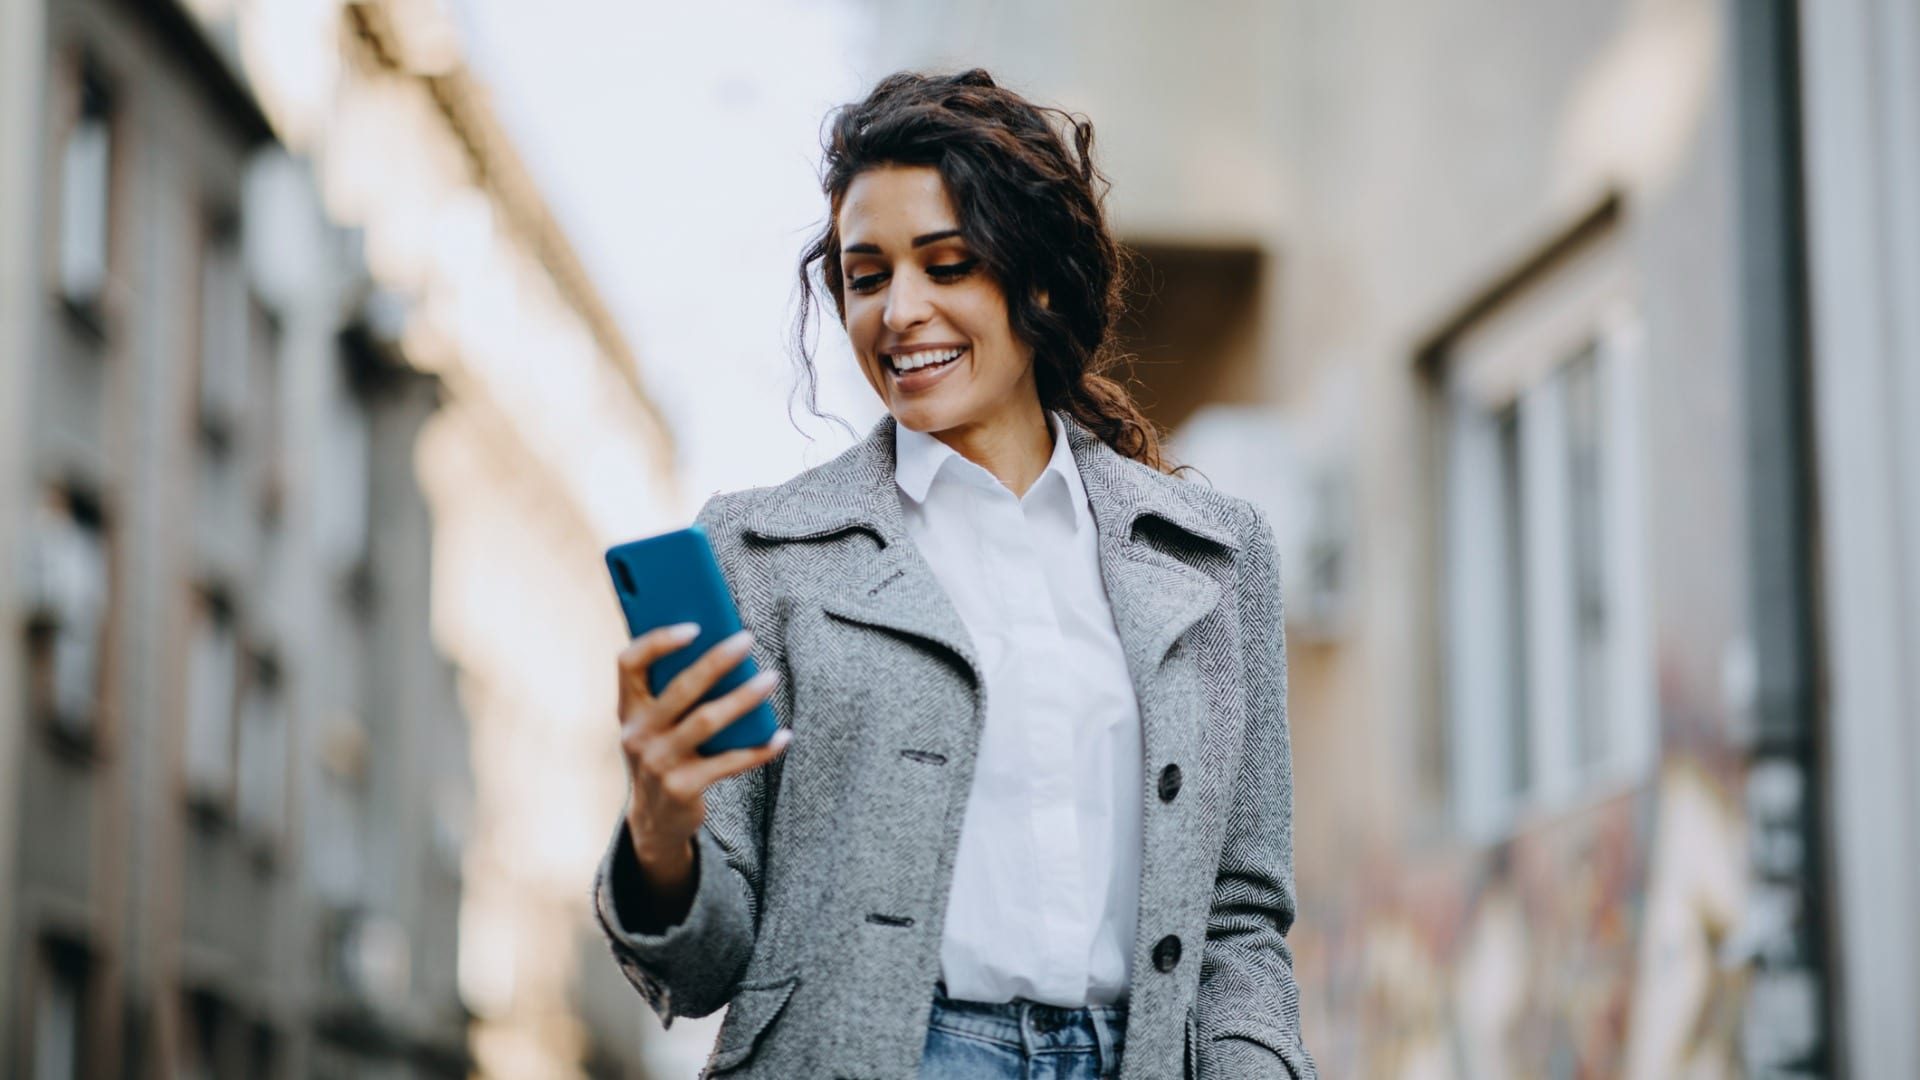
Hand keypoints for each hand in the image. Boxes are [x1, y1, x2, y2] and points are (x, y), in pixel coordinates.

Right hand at [616, 624, 790, 890]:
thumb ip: (673, 691)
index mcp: (628, 709)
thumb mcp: (654, 724)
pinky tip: (782, 736)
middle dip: (716, 660)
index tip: (694, 626)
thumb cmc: (664, 754)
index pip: (629, 663)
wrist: (655, 821)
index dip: (658, 641)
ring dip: (744, 698)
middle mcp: (638, 734)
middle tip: (747, 639)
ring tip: (771, 678)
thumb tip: (725, 650)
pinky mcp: (683, 788)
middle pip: (680, 689)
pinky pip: (730, 762)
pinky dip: (760, 749)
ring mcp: (659, 762)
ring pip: (708, 721)